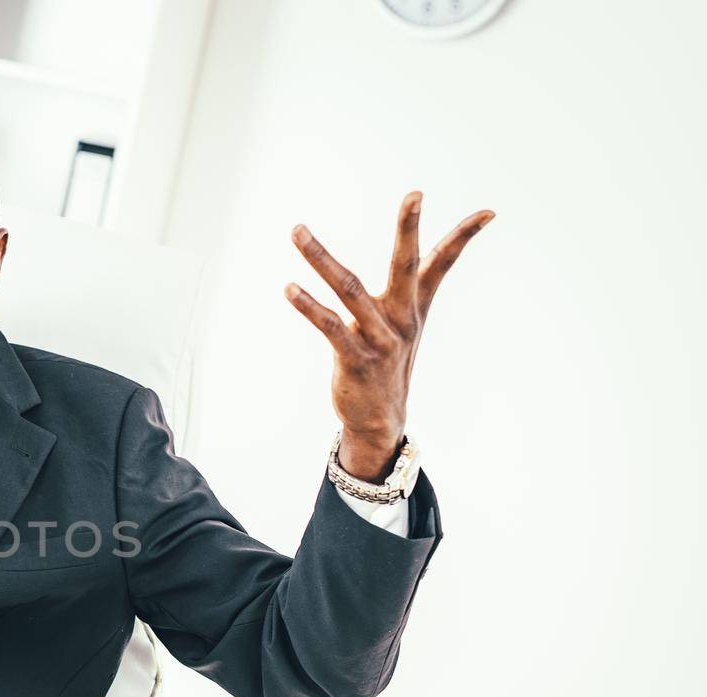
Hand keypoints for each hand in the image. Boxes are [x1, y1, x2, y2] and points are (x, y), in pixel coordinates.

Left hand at [285, 191, 493, 480]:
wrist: (380, 418)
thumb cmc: (386, 362)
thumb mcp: (401, 324)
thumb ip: (405, 289)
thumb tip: (413, 256)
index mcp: (414, 306)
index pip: (443, 263)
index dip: (465, 237)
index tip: (490, 211)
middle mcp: (401, 318)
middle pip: (405, 265)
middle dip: (409, 229)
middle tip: (416, 195)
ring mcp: (380, 338)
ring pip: (350, 289)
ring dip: (320, 259)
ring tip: (298, 231)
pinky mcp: (355, 359)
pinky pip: (331, 327)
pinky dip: (309, 307)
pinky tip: (290, 288)